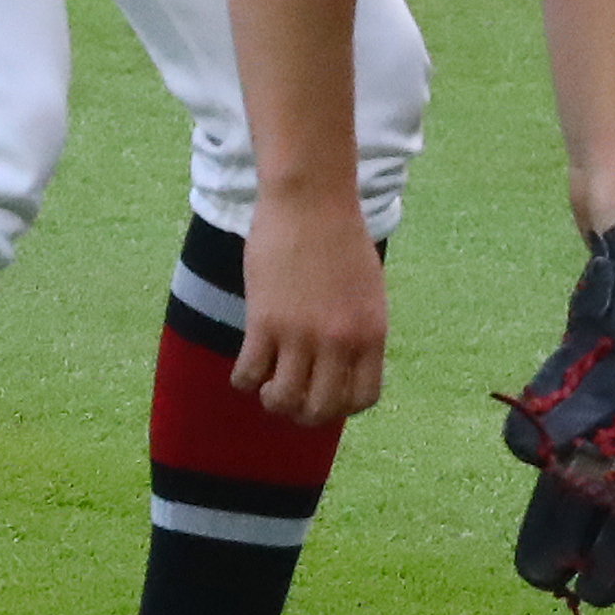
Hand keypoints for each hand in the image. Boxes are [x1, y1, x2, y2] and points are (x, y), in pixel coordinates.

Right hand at [232, 192, 386, 424]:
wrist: (310, 199)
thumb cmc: (339, 237)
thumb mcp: (367, 290)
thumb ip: (358, 330)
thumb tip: (340, 367)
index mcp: (371, 333)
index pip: (362, 399)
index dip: (341, 407)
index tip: (325, 397)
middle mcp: (340, 341)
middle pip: (321, 409)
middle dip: (304, 414)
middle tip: (291, 400)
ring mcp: (301, 333)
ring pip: (283, 399)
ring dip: (273, 401)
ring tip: (266, 388)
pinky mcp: (264, 321)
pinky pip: (250, 373)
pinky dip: (244, 380)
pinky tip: (244, 371)